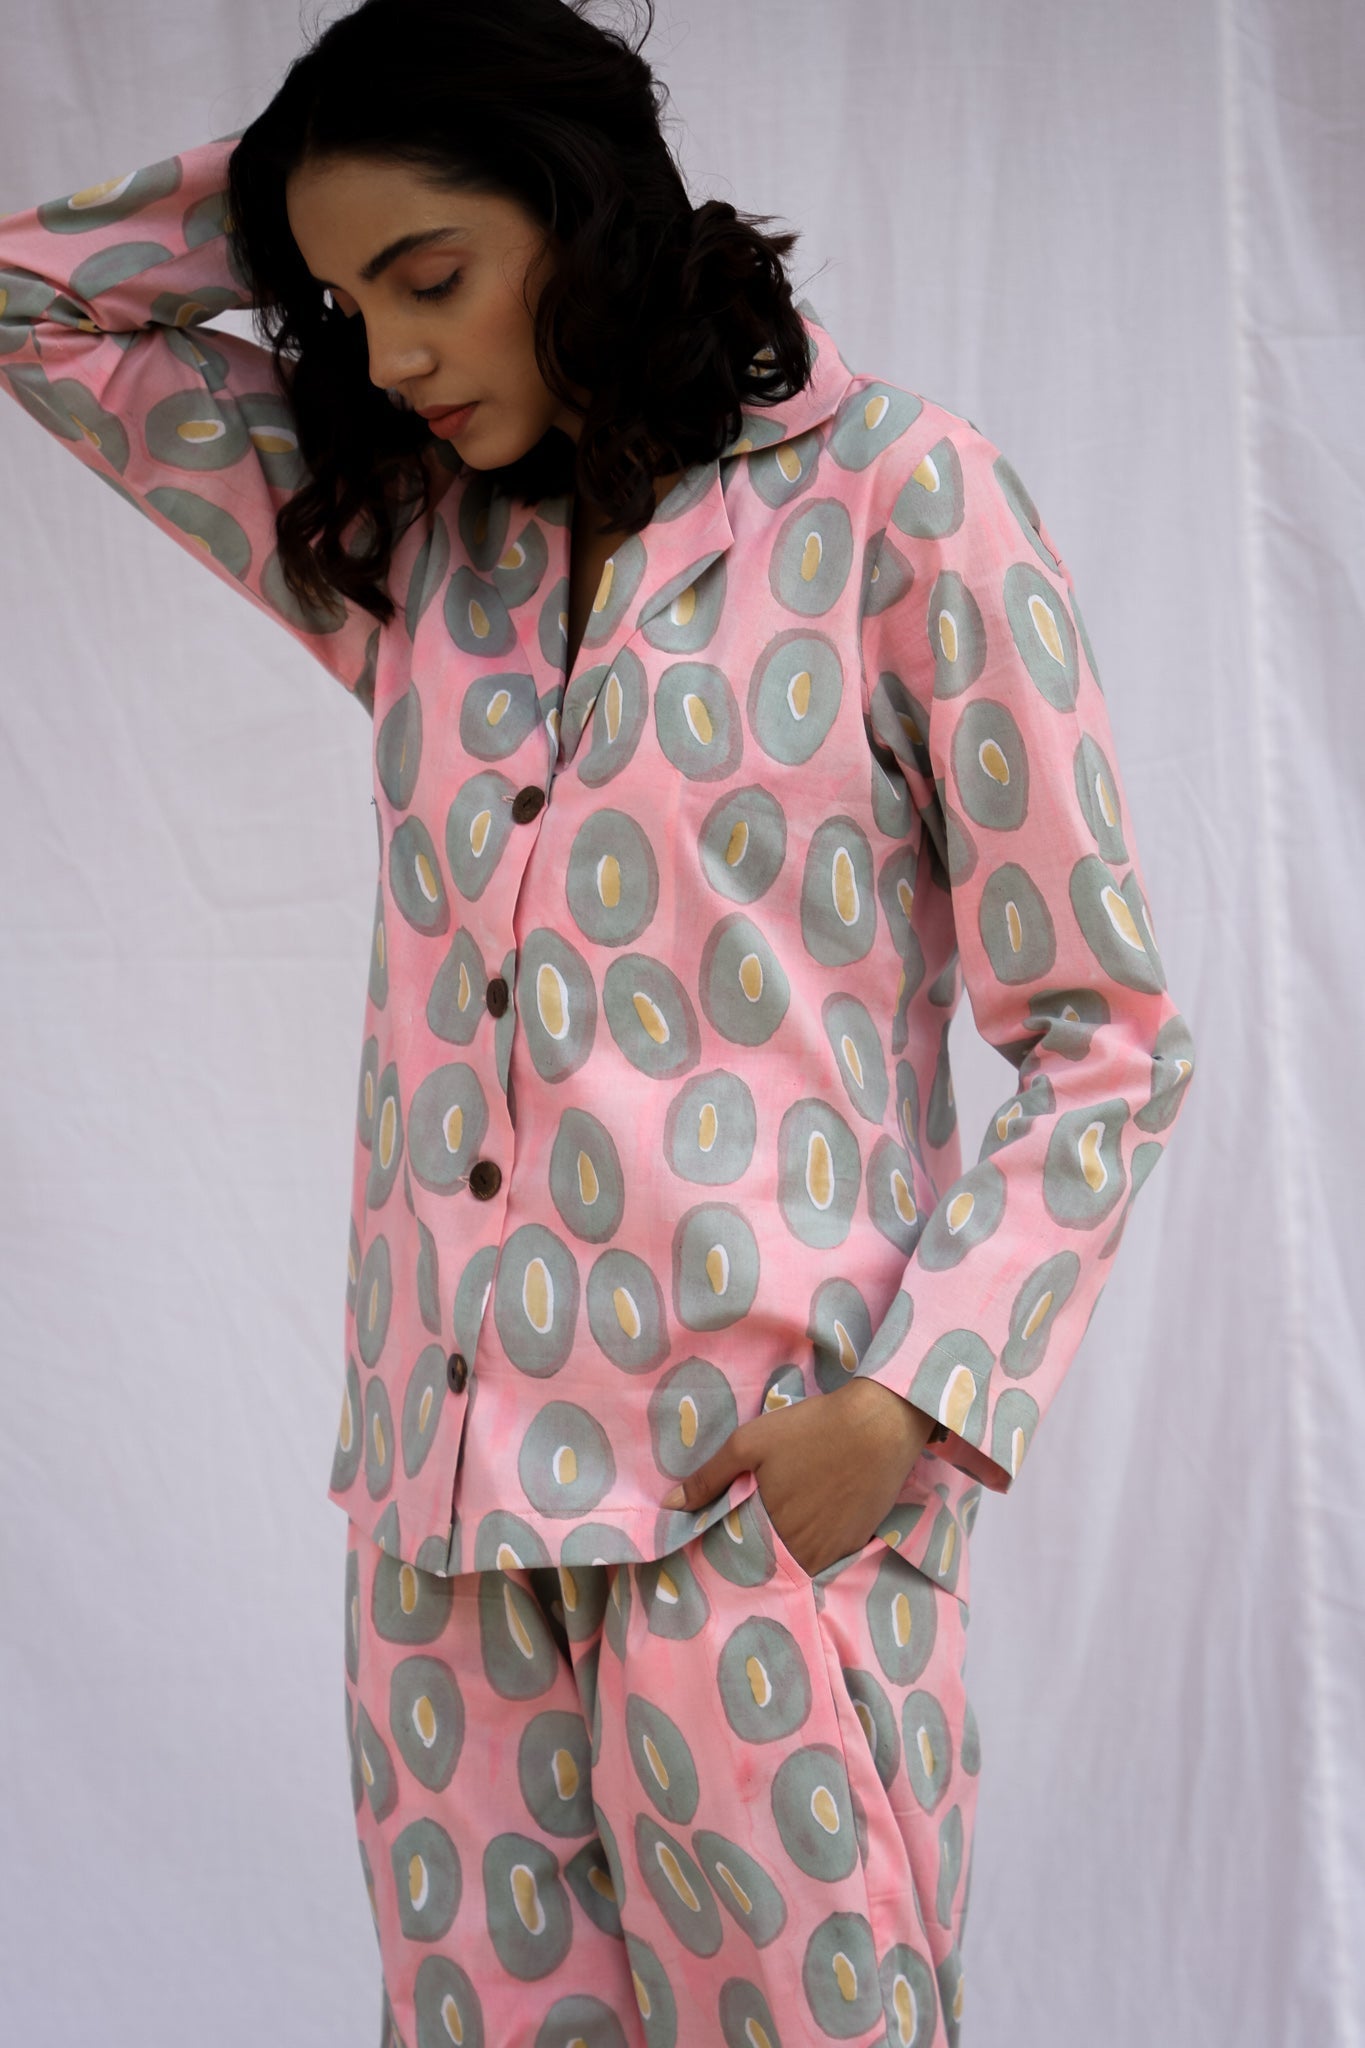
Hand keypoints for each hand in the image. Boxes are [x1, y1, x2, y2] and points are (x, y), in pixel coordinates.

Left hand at [660, 1379, 938, 1576]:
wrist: (880, 1426)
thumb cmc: (811, 1431)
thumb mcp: (750, 1444)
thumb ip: (709, 1478)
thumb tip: (669, 1507)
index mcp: (772, 1532)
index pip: (739, 1559)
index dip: (728, 1550)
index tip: (717, 1541)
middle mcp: (803, 1553)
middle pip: (770, 1566)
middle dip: (755, 1555)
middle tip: (747, 1531)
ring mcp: (833, 1552)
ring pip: (798, 1565)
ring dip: (784, 1555)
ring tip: (778, 1527)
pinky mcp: (856, 1543)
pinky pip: (825, 1558)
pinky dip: (813, 1548)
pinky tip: (809, 1523)